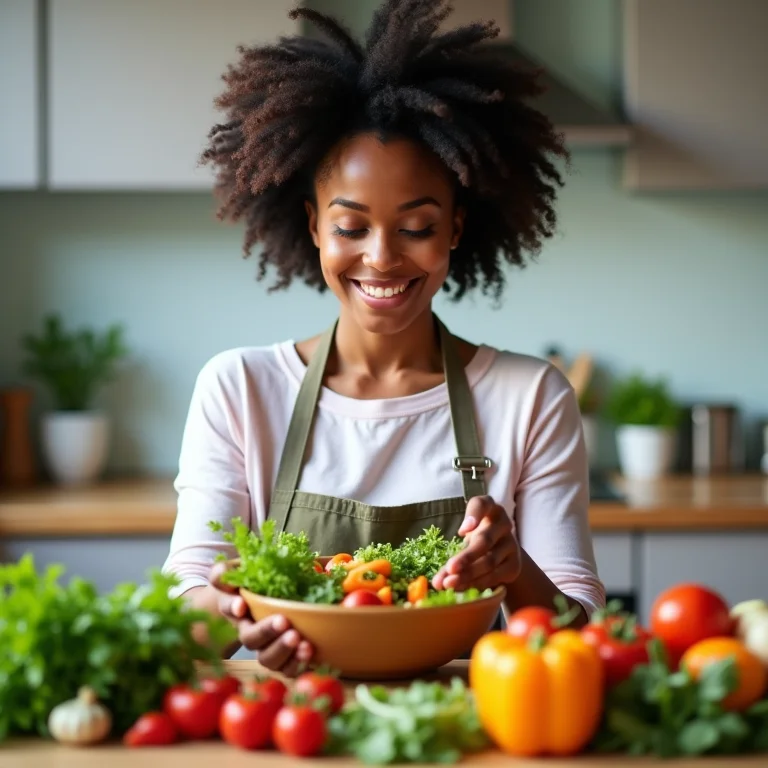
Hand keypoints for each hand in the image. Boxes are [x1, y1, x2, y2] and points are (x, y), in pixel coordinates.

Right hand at [209, 561, 313, 676]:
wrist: (261, 605)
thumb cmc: (249, 585)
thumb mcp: (235, 574)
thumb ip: (224, 573)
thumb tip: (224, 574)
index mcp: (235, 609)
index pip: (229, 607)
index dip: (232, 607)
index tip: (241, 605)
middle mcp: (248, 632)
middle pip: (250, 639)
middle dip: (266, 631)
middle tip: (283, 621)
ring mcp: (264, 648)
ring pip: (268, 659)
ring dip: (284, 651)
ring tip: (301, 642)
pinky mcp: (282, 658)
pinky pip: (286, 670)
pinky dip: (297, 666)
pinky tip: (308, 655)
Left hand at [432, 496, 521, 591]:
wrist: (502, 551)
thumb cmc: (477, 538)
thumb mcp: (465, 539)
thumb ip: (452, 555)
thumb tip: (437, 582)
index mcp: (488, 508)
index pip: (482, 504)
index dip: (473, 516)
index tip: (461, 531)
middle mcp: (503, 523)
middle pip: (484, 540)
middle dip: (466, 557)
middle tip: (450, 569)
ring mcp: (512, 543)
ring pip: (489, 561)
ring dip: (468, 575)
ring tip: (449, 584)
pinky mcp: (515, 564)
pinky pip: (495, 575)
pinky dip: (478, 583)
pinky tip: (463, 588)